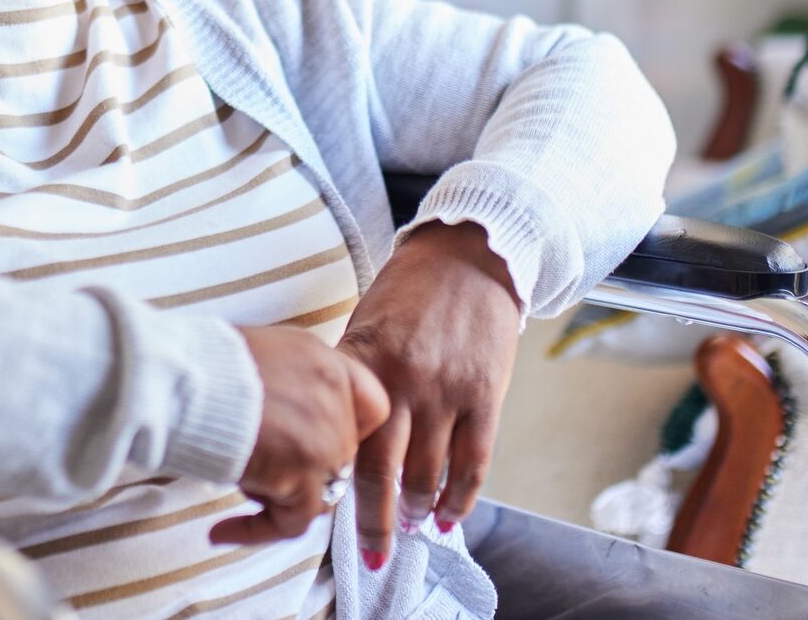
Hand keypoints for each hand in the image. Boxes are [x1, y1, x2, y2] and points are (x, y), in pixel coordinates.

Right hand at [211, 326, 388, 545]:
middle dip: (302, 468)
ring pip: (320, 492)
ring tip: (234, 482)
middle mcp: (334, 399)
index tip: (318, 439)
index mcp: (326, 363)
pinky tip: (220, 531)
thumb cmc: (201, 362)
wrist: (180, 375)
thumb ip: (286, 384)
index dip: (349, 428)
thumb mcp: (262, 353)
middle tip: (259, 464)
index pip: (370, 405)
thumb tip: (278, 415)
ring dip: (280, 497)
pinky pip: (292, 523)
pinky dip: (256, 531)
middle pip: (340, 455)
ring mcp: (324, 439)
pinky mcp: (301, 476)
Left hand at [337, 220, 520, 569]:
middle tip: (370, 552)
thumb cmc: (409, 292)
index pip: (339, 439)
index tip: (323, 511)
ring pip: (428, 475)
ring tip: (414, 525)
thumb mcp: (364, 327)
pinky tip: (451, 515)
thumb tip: (333, 433)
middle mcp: (401, 383)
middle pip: (381, 473)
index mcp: (361, 364)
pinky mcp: (485, 394)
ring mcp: (446, 392)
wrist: (470, 255)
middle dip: (375, 522)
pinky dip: (462, 496)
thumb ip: (352, 380)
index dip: (331, 483)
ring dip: (420, 510)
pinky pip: (473, 461)